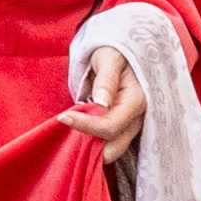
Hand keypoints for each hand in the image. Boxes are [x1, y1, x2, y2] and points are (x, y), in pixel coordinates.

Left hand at [64, 46, 147, 164]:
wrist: (121, 51)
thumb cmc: (113, 51)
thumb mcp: (108, 59)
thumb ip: (106, 81)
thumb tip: (102, 103)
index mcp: (137, 101)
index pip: (110, 126)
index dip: (85, 126)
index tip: (62, 117)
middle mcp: (138, 118)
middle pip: (114, 148)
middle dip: (90, 147)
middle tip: (67, 128)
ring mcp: (133, 126)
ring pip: (112, 149)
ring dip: (90, 147)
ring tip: (71, 127)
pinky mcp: (124, 128)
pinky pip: (108, 143)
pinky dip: (93, 142)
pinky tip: (78, 129)